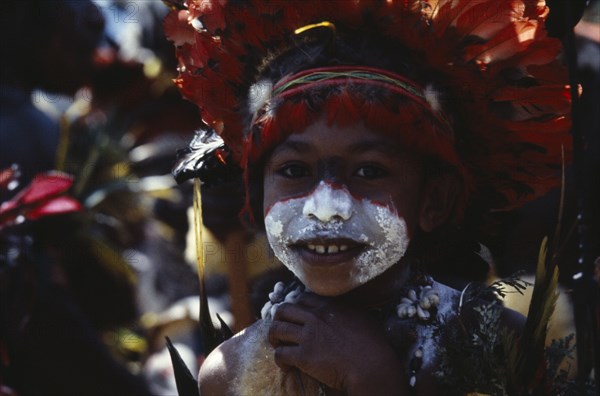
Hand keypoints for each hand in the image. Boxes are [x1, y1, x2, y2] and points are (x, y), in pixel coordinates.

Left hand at [267, 293, 407, 393]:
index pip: (302, 298)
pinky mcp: (303, 356)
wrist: (372, 366)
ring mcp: (308, 336)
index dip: (296, 307)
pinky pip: (280, 354)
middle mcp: (315, 317)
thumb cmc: (373, 344)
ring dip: (274, 338)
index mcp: (328, 306)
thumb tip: (346, 309)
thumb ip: (348, 310)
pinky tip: (287, 366)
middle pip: (283, 309)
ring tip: (279, 346)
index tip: (296, 317)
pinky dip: (279, 360)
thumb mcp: (362, 317)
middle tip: (282, 330)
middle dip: (278, 319)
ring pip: (276, 329)